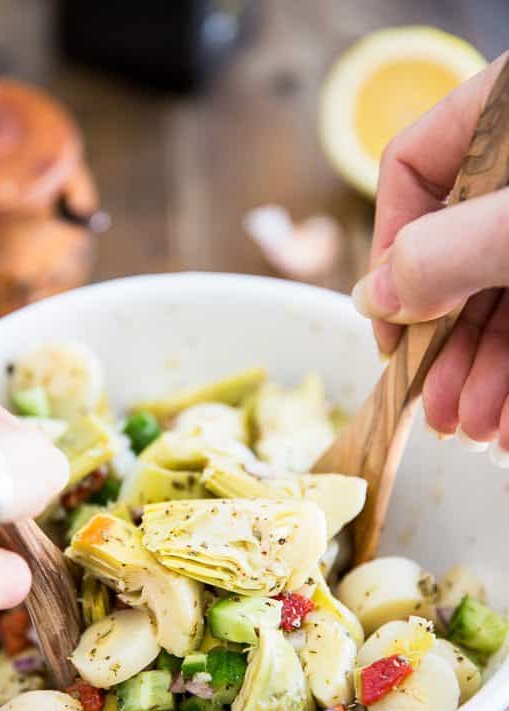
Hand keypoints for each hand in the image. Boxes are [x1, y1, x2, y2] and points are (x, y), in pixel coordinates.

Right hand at [351, 53, 508, 460]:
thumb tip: (374, 295)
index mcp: (503, 119)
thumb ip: (443, 253)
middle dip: (443, 345)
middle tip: (434, 407)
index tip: (389, 322)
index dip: (390, 248)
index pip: (411, 165)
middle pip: (457, 258)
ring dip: (482, 376)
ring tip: (474, 431)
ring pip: (501, 301)